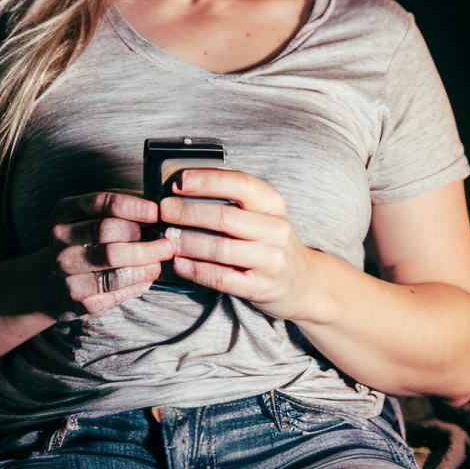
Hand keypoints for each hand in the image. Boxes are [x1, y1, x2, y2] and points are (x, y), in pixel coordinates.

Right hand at [39, 191, 172, 319]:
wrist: (48, 284)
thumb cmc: (81, 244)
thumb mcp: (89, 219)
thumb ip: (119, 210)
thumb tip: (159, 206)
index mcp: (65, 213)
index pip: (101, 203)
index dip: (133, 207)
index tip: (157, 212)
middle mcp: (60, 239)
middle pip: (107, 233)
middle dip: (144, 239)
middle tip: (167, 243)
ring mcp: (65, 270)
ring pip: (113, 265)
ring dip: (145, 263)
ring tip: (162, 261)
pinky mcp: (75, 297)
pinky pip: (113, 290)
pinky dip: (137, 283)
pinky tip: (148, 277)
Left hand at [160, 168, 321, 321]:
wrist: (305, 284)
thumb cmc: (272, 243)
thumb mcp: (263, 215)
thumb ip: (233, 202)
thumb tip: (185, 187)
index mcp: (273, 204)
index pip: (240, 184)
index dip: (207, 180)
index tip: (179, 181)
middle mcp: (276, 229)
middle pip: (224, 217)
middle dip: (188, 212)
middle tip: (164, 210)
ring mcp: (272, 260)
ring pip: (220, 248)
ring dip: (188, 242)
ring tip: (167, 238)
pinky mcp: (262, 287)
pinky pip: (222, 277)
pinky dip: (196, 270)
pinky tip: (179, 264)